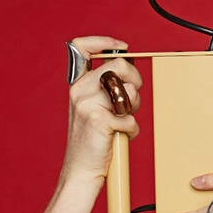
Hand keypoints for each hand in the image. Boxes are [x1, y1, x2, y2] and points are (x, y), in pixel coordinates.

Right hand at [61, 36, 141, 185]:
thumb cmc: (92, 142)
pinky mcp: (99, 120)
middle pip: (119, 66)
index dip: (104, 41)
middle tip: (132, 99)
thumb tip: (129, 72)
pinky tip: (120, 136)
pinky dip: (131, 130)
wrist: (81, 171)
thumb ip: (106, 90)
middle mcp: (79, 91)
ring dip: (134, 108)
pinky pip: (130, 118)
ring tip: (123, 121)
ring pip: (128, 91)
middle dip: (135, 80)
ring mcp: (87, 105)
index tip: (122, 47)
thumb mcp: (94, 109)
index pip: (81, 47)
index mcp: (77, 86)